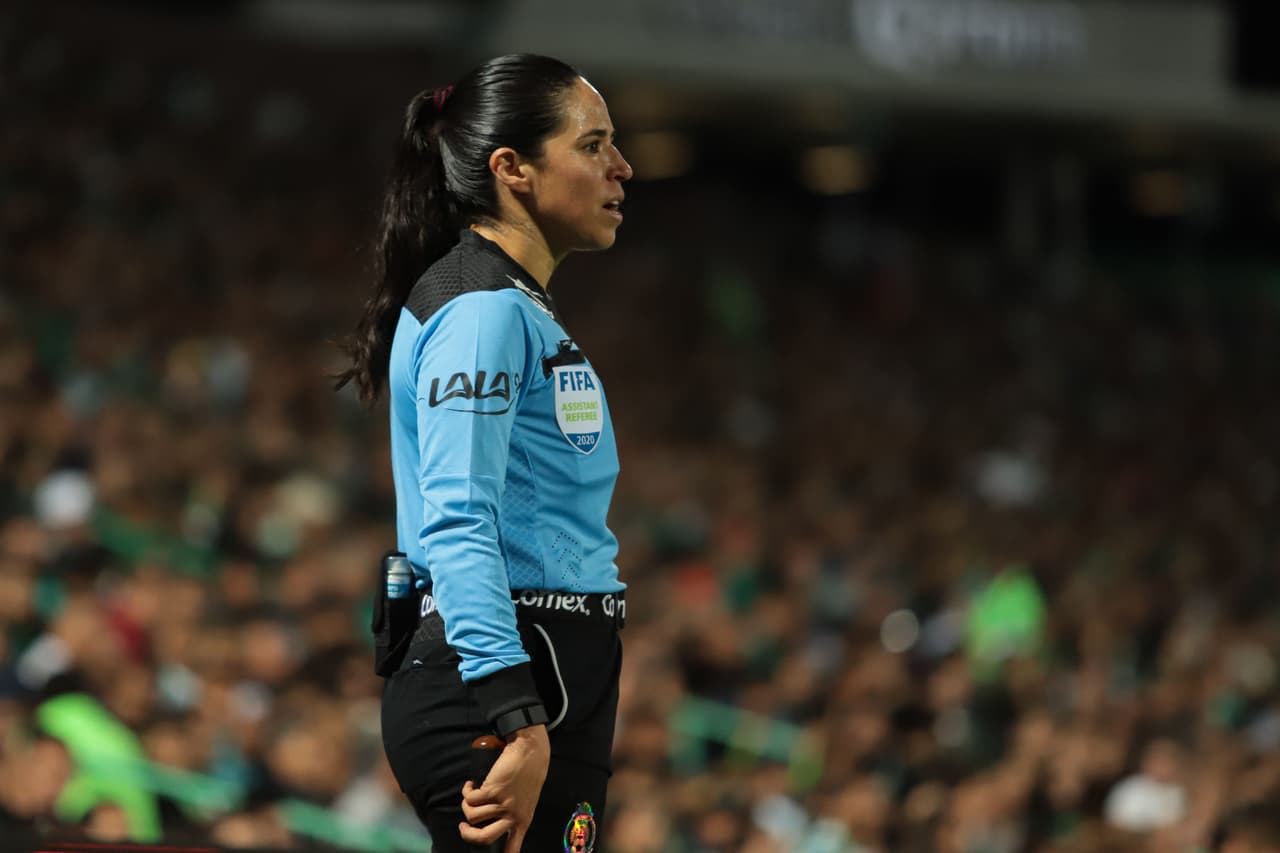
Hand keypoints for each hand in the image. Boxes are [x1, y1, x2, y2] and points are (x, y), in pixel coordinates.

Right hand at [459, 723, 549, 851]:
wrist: (530, 753)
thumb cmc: (528, 777)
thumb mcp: (525, 803)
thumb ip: (512, 816)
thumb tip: (491, 826)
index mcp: (522, 823)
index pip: (512, 850)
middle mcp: (512, 816)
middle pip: (483, 838)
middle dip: (467, 834)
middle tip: (464, 827)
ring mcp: (502, 804)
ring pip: (472, 816)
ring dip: (467, 805)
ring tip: (471, 796)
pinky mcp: (493, 790)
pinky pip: (470, 799)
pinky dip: (466, 791)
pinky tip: (471, 785)